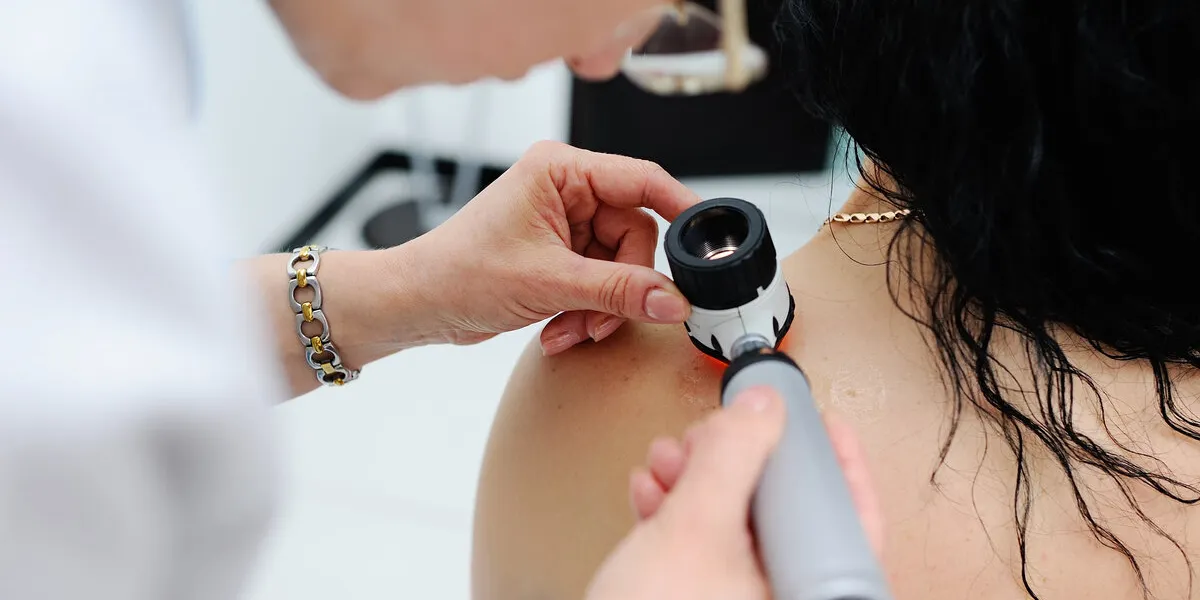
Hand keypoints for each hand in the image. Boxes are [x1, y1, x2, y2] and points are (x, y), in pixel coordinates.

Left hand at [395, 141, 700, 354]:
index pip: (642, 179)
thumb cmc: (459, 273)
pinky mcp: (561, 255)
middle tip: (600, 318)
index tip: (706, 241)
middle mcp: (566, 190)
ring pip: (620, 267)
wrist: (418, 304)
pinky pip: (601, 283)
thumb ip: (618, 291)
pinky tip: (559, 330)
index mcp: (561, 170)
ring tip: (571, 330)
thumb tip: (673, 299)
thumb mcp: (549, 283)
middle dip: (621, 286)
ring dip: (601, 307)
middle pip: (635, 235)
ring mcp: (565, 224)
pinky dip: (586, 312)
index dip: (680, 208)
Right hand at [585, 388, 884, 599]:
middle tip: (717, 433)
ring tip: (669, 460)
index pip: (850, 514)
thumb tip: (762, 409)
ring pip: (741, 530)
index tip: (812, 420)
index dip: (830, 458)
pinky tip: (655, 494)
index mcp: (814, 593)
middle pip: (786, 514)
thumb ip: (731, 458)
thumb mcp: (693, 528)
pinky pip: (709, 553)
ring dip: (700, 482)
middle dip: (739, 462)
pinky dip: (682, 516)